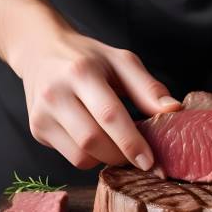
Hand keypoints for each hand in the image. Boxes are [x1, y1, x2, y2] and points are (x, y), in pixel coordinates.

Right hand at [16, 32, 180, 169]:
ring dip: (106, 158)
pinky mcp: (37, 129)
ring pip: (80, 156)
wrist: (40, 50)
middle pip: (93, 141)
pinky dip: (90, 156)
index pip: (109, 115)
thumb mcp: (121, 61)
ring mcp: (42, 113)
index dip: (131, 142)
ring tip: (117, 144)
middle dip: (121, 155)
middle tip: (139, 155)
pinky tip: (96, 139)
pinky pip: (70, 157)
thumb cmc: (87, 57)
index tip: (150, 161)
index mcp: (81, 72)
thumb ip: (148, 88)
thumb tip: (174, 111)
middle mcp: (56, 93)